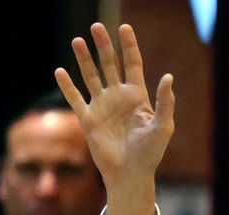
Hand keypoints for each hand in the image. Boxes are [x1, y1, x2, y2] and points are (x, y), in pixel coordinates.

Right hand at [55, 23, 173, 214]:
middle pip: (109, 64)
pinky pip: (75, 99)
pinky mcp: (89, 120)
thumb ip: (165, 102)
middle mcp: (118, 97)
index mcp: (137, 96)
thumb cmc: (150, 153)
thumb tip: (168, 76)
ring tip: (77, 40)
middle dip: (103, 45)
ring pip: (91, 77)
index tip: (124, 27)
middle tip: (96, 27)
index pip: (132, 64)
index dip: (129, 46)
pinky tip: (60, 71)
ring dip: (84, 59)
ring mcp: (102, 107)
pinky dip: (67, 86)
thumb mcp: (163, 127)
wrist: (130, 174)